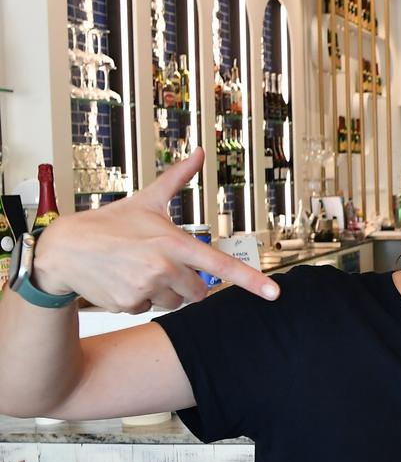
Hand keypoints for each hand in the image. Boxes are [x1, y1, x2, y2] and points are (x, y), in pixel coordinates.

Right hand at [35, 148, 279, 312]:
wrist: (64, 249)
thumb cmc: (109, 224)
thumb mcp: (147, 200)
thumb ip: (178, 179)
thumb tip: (199, 152)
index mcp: (173, 242)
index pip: (220, 264)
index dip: (250, 280)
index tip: (274, 292)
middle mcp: (163, 267)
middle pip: (198, 292)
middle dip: (187, 284)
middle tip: (162, 266)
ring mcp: (145, 288)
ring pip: (175, 303)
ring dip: (164, 293)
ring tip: (139, 271)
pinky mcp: (128, 304)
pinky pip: (149, 309)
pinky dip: (140, 300)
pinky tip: (124, 281)